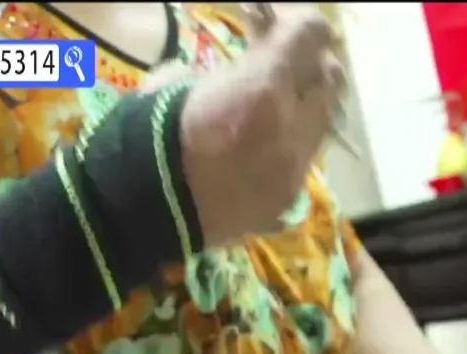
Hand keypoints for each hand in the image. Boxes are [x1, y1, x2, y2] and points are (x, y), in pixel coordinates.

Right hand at [143, 7, 344, 243]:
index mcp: (262, 88)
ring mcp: (294, 169)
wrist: (138, 213)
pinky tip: (262, 147)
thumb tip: (237, 71)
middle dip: (309, 65)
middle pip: (329, 78)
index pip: (311, 36)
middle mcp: (292, 128)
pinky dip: (290, 145)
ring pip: (323, 122)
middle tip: (283, 64)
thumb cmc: (144, 139)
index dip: (298, 26)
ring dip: (305, 106)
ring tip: (275, 106)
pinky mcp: (287, 199)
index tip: (280, 27)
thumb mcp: (176, 82)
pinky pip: (303, 160)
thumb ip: (223, 72)